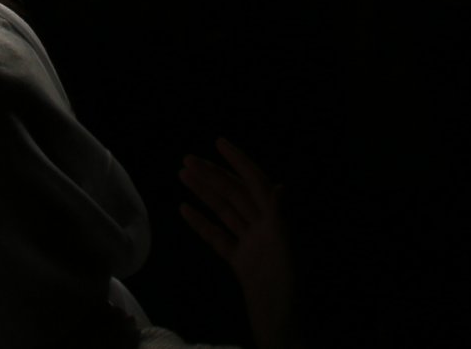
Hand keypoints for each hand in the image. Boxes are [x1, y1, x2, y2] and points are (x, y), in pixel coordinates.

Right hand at [180, 139, 303, 348]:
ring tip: (182, 175)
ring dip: (204, 193)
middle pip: (237, 194)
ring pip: (225, 212)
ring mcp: (252, 245)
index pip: (257, 183)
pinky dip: (202, 223)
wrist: (281, 329)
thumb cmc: (286, 294)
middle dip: (213, 175)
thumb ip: (281, 220)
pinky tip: (185, 209)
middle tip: (187, 159)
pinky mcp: (241, 263)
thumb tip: (278, 186)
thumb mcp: (287, 254)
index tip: (219, 142)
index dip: (239, 162)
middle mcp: (266, 229)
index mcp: (278, 223)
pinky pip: (219, 238)